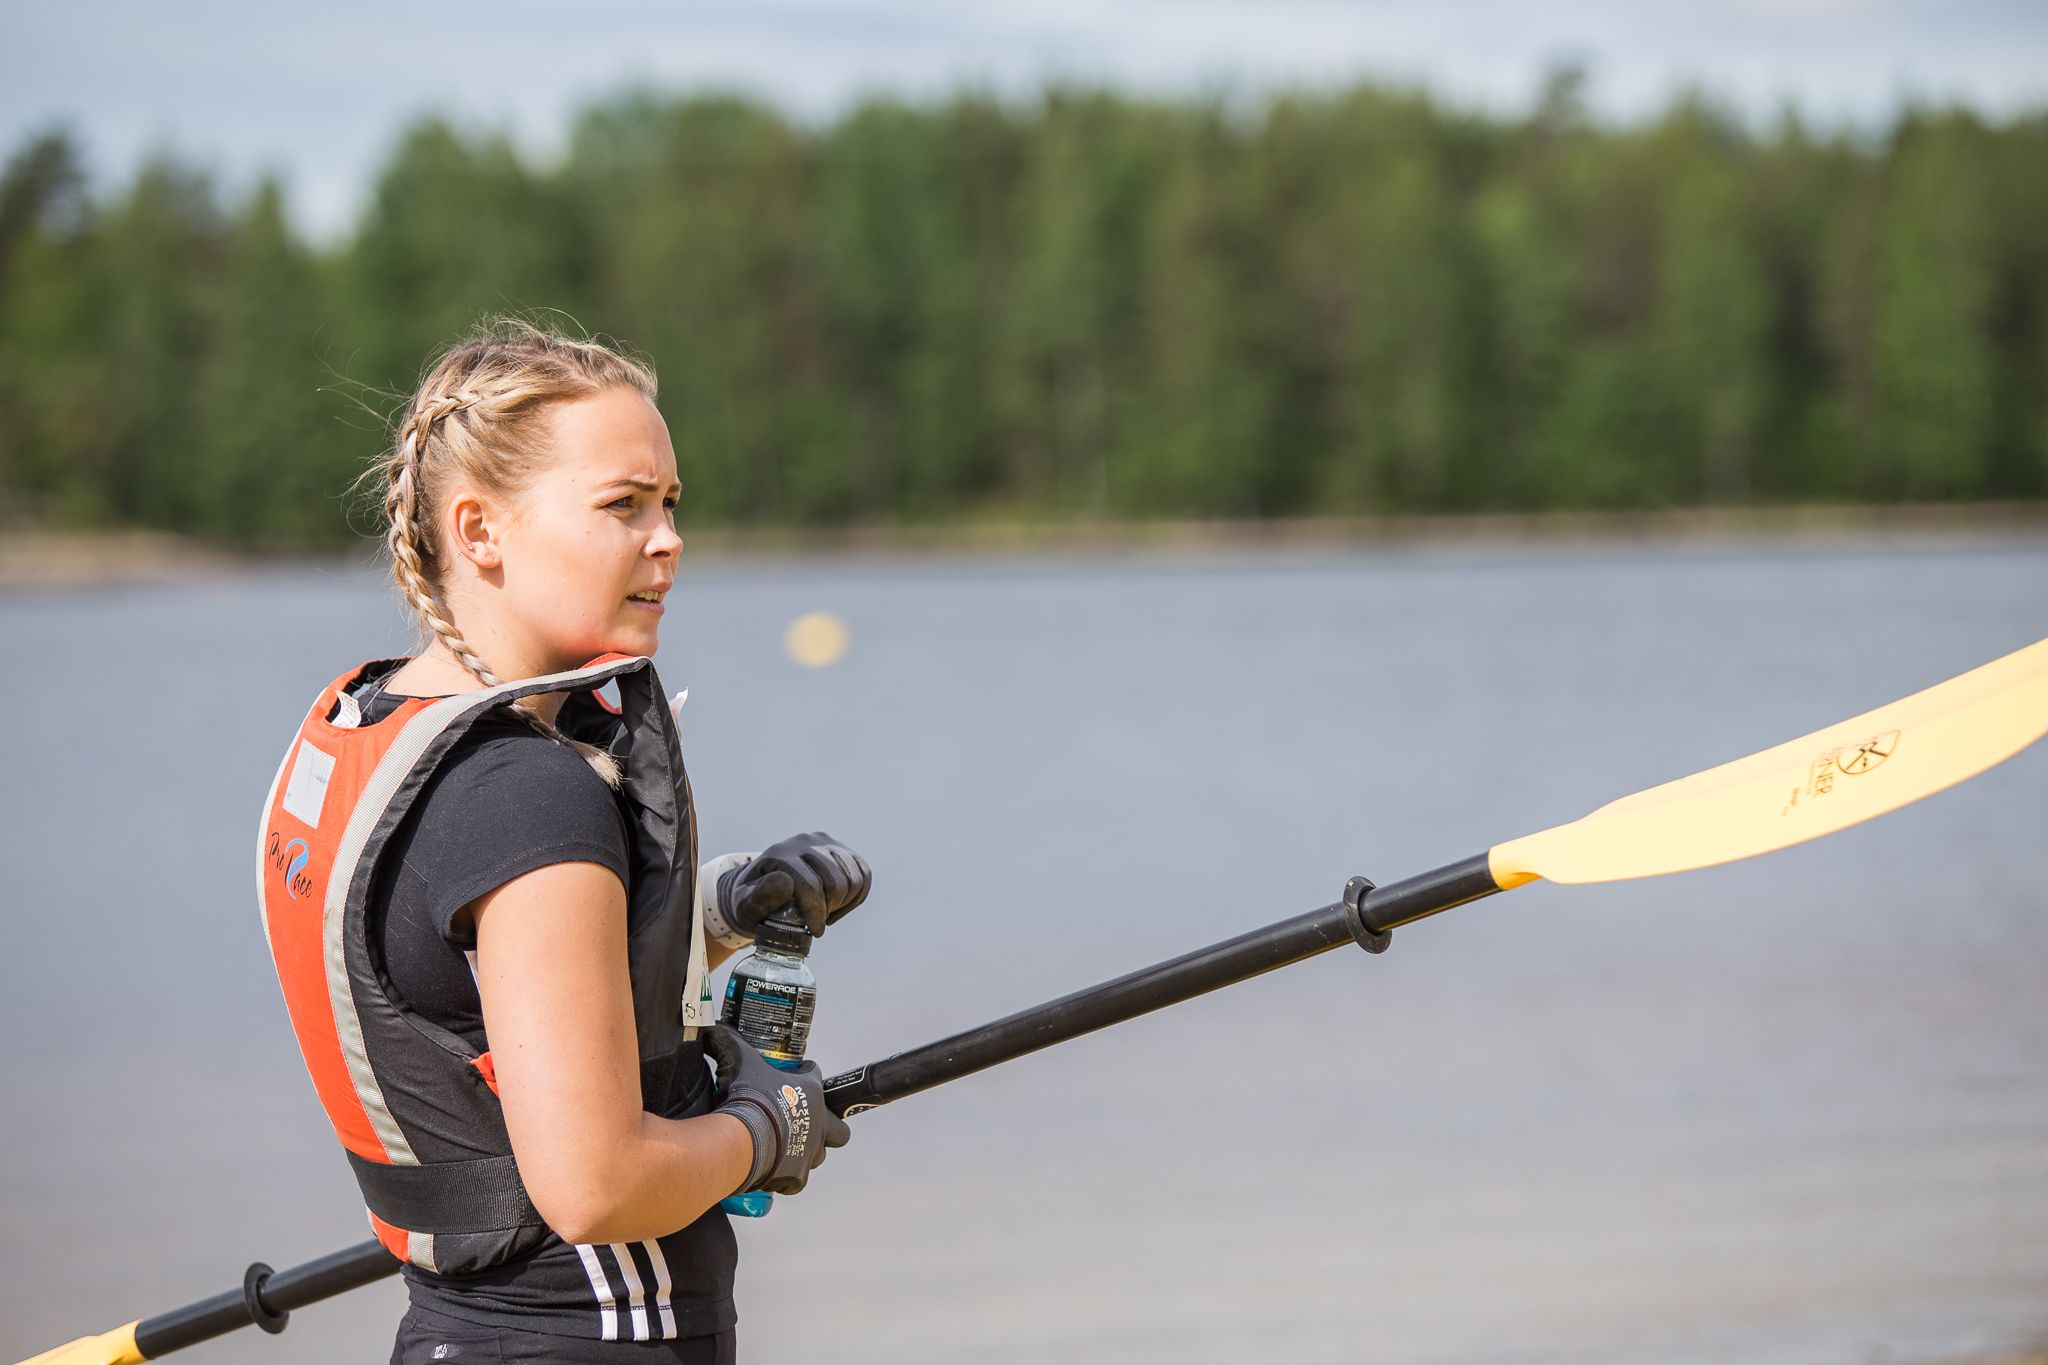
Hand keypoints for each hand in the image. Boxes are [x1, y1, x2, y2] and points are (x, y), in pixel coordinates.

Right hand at [701, 1024, 850, 1195]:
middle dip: (828, 1125)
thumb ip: (729, 1043)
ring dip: (807, 1150)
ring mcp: (810, 1152)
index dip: (805, 1071)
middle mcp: (819, 1122)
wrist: (741, 1141)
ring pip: (819, 1154)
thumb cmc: (748, 1100)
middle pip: (839, 1128)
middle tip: (807, 1121)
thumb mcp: (739, 1061)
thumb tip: (715, 1030)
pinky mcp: (797, 1177)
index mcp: (810, 1090)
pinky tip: (772, 1170)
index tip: (796, 1071)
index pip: (816, 1073)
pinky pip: (796, 1180)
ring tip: (785, 1146)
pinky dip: (786, 1176)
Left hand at [721, 832, 870, 937]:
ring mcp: (826, 842)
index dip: (815, 913)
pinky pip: (864, 874)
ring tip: (824, 912)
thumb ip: (759, 897)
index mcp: (780, 853)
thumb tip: (786, 881)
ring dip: (843, 903)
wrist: (761, 885)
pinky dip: (856, 896)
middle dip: (828, 909)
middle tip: (815, 922)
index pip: (809, 884)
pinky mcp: (841, 849)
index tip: (814, 931)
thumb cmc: (751, 901)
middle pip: (835, 883)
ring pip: (853, 879)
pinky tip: (838, 905)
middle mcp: (805, 841)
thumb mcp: (744, 905)